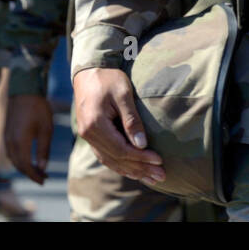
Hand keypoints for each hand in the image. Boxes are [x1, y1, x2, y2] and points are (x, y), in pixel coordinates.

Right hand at [5, 93, 53, 183]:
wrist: (24, 92)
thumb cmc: (38, 109)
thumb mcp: (46, 129)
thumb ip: (43, 150)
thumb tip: (42, 167)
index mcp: (20, 142)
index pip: (25, 166)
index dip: (34, 176)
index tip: (44, 181)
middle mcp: (10, 143)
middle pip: (18, 165)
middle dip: (30, 174)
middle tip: (44, 178)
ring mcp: (6, 138)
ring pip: (13, 160)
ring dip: (25, 167)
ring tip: (39, 170)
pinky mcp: (6, 134)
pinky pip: (11, 153)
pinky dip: (19, 160)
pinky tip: (29, 159)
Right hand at [72, 67, 164, 184]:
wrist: (88, 71)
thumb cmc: (108, 78)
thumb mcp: (123, 94)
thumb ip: (132, 120)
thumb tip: (142, 145)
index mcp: (95, 124)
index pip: (121, 149)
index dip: (141, 157)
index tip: (159, 160)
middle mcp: (88, 135)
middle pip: (116, 159)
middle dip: (140, 169)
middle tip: (161, 176)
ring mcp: (87, 136)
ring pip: (110, 161)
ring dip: (131, 171)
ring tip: (151, 178)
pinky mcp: (90, 135)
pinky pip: (105, 156)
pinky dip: (120, 165)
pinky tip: (133, 171)